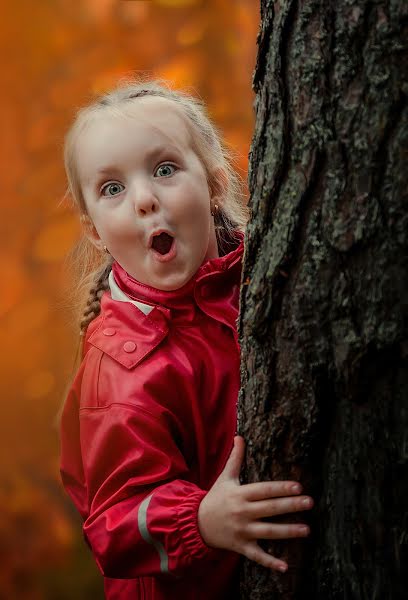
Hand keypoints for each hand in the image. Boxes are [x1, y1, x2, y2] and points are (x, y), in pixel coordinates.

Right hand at [197, 436, 312, 571]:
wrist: (196, 523)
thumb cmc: (216, 498)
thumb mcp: (225, 477)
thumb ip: (236, 458)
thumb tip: (239, 436)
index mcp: (240, 494)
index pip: (264, 490)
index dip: (281, 488)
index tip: (299, 486)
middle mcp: (242, 512)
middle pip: (270, 509)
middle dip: (291, 505)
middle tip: (310, 502)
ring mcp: (242, 531)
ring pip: (268, 532)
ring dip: (288, 532)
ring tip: (307, 529)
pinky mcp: (240, 547)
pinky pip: (257, 555)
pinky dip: (270, 562)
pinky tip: (286, 566)